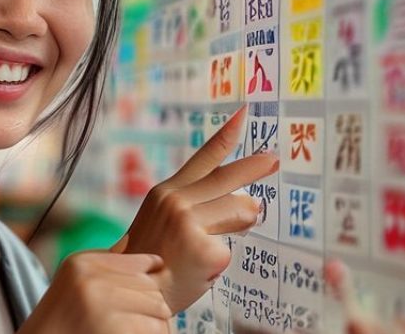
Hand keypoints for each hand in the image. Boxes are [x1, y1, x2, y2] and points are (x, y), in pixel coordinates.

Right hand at [18, 252, 170, 333]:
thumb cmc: (61, 312)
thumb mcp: (73, 278)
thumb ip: (102, 261)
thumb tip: (130, 240)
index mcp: (83, 263)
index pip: (142, 263)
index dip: (152, 277)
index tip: (147, 289)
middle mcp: (92, 279)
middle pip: (152, 286)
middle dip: (152, 302)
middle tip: (136, 314)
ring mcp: (102, 305)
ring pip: (158, 308)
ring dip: (154, 321)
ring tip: (134, 324)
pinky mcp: (113, 329)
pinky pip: (153, 327)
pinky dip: (150, 333)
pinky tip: (129, 333)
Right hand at [110, 106, 278, 312]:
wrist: (131, 290)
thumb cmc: (151, 259)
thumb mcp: (165, 223)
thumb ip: (200, 207)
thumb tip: (248, 204)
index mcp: (166, 192)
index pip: (202, 158)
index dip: (226, 136)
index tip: (244, 114)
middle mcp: (177, 200)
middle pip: (229, 178)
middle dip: (255, 167)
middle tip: (273, 159)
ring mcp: (190, 221)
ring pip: (241, 211)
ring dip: (237, 227)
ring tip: (209, 247)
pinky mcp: (205, 247)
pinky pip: (229, 248)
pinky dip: (217, 262)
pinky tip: (197, 270)